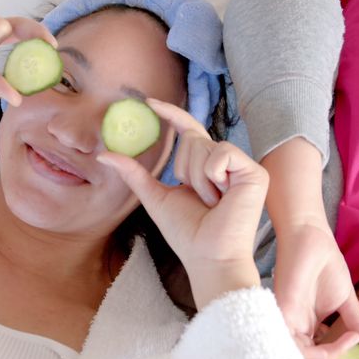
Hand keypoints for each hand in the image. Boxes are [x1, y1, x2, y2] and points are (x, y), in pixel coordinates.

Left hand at [97, 99, 267, 308]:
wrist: (208, 256)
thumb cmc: (186, 233)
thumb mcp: (155, 197)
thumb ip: (134, 174)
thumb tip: (104, 156)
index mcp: (205, 166)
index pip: (188, 130)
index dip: (171, 114)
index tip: (149, 102)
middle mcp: (225, 162)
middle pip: (192, 138)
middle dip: (185, 170)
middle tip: (199, 199)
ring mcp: (242, 166)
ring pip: (205, 146)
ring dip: (199, 180)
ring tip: (212, 203)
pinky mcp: (255, 172)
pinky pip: (222, 154)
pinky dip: (213, 177)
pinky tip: (223, 197)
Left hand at [274, 220, 358, 358]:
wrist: (310, 238)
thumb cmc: (324, 264)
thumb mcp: (346, 301)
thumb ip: (357, 324)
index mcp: (306, 330)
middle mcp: (293, 331)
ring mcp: (285, 324)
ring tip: (353, 348)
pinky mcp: (282, 315)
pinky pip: (299, 346)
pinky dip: (325, 349)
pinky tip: (345, 340)